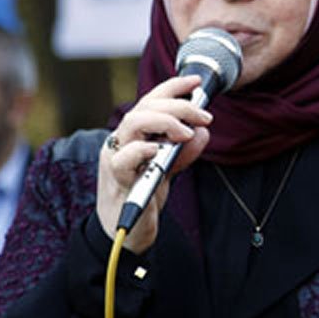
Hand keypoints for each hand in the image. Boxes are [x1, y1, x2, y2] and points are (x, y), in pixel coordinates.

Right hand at [96, 75, 211, 252]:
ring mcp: (115, 158)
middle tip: (204, 116)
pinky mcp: (116, 179)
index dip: (172, 87)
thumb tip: (203, 132)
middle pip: (144, 107)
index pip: (150, 101)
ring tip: (187, 133)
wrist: (125, 235)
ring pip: (132, 123)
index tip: (196, 82)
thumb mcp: (169, 170)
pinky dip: (144, 149)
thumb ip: (184, 151)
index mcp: (132, 134)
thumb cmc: (143, 196)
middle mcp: (121, 141)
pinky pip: (124, 158)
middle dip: (178, 106)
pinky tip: (161, 150)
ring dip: (165, 122)